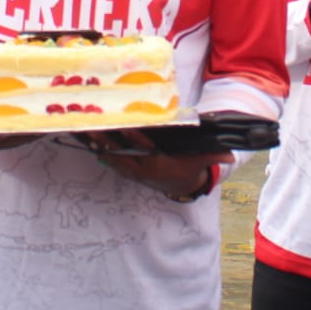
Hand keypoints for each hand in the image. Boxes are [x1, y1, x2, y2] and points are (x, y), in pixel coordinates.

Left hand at [86, 129, 232, 199]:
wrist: (180, 185)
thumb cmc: (189, 166)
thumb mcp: (201, 160)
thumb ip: (213, 155)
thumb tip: (230, 154)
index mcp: (158, 163)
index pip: (145, 149)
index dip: (135, 139)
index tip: (125, 127)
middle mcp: (141, 167)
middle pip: (119, 152)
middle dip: (106, 139)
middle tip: (92, 124)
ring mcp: (130, 168)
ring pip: (108, 154)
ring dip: (95, 142)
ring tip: (80, 127)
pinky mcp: (123, 167)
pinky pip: (105, 156)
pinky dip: (94, 146)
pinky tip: (82, 135)